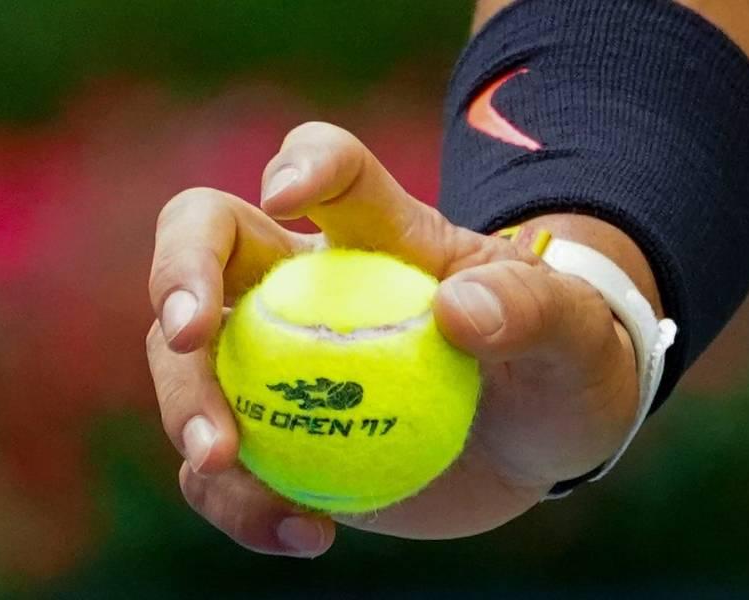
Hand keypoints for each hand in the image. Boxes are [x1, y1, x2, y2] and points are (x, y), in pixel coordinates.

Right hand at [146, 122, 638, 557]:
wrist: (535, 444)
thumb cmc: (554, 364)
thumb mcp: (572, 334)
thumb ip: (530, 308)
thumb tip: (457, 312)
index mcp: (376, 235)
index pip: (329, 166)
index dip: (300, 161)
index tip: (290, 197)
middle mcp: (304, 284)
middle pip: (203, 239)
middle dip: (176, 275)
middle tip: (188, 339)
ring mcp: (275, 362)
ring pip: (184, 362)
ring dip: (186, 408)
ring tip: (227, 466)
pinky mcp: (272, 439)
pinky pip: (219, 467)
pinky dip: (236, 502)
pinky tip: (303, 534)